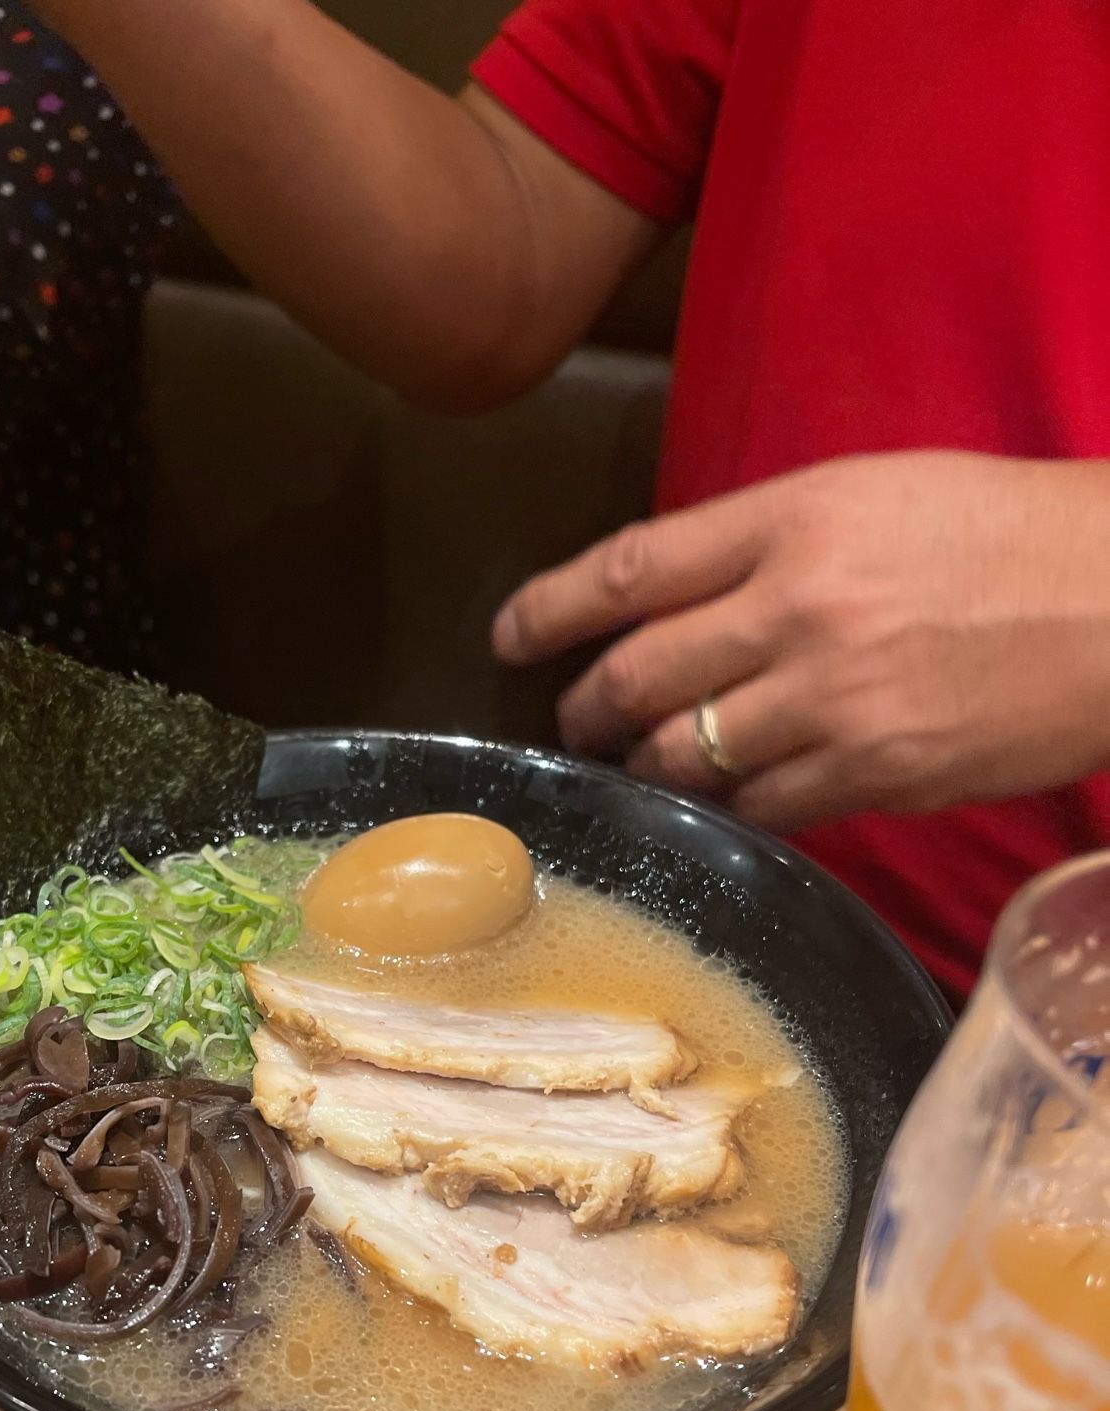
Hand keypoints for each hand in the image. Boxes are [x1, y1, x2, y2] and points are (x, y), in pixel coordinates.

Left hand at [492, 452, 1109, 830]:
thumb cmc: (1008, 536)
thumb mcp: (877, 495)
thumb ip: (769, 543)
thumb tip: (678, 601)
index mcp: (796, 518)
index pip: (631, 568)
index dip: (551, 608)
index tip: (511, 634)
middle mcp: (800, 607)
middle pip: (638, 673)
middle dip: (587, 707)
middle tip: (575, 718)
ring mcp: (835, 699)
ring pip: (686, 754)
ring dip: (646, 767)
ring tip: (641, 766)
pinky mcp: (876, 773)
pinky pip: (761, 807)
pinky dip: (729, 806)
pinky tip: (726, 799)